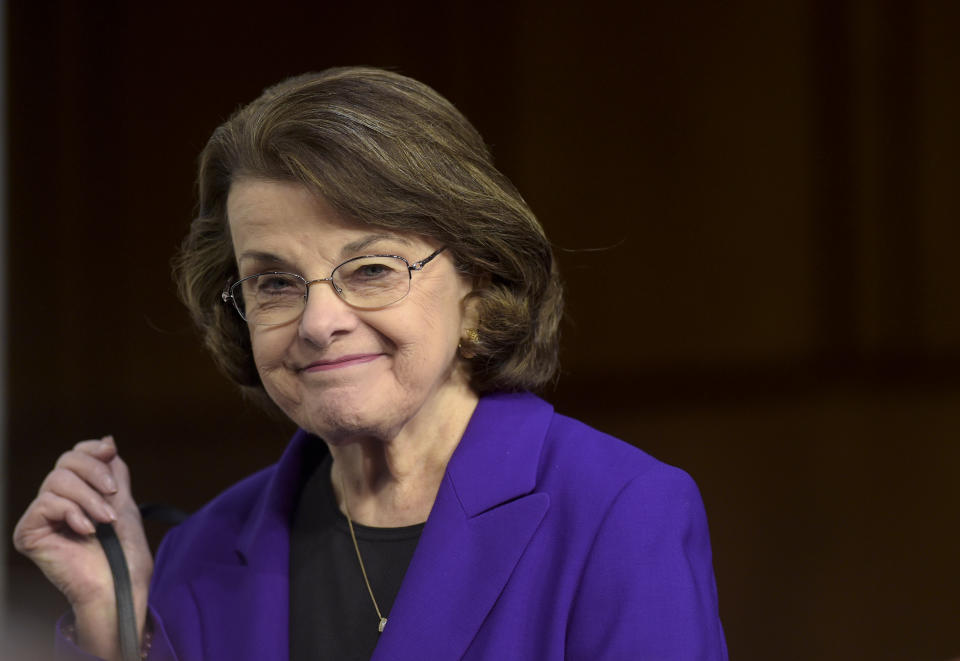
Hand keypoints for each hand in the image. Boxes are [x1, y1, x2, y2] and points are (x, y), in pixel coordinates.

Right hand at [12, 436, 153, 659]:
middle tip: (113, 494)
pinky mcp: (29, 533)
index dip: (91, 450)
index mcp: (77, 492)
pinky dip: (71, 512)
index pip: (74, 455)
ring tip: (105, 520)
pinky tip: (86, 530)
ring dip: (89, 499)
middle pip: (66, 462)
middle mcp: (55, 502)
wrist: (119, 583)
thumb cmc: (124, 552)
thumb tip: (107, 441)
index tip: (110, 452)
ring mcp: (41, 517)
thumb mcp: (124, 501)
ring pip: (57, 481)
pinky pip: (46, 504)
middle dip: (95, 473)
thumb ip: (113, 472)